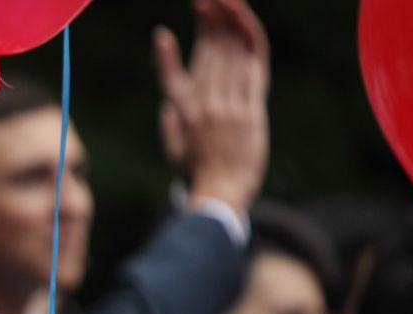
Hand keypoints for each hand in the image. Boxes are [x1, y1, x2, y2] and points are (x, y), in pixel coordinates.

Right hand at [153, 0, 268, 213]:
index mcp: (181, 114)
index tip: (161, 36)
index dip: (166, 54)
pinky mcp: (251, 109)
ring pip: (230, 54)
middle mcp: (202, 105)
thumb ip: (169, 125)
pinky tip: (244, 21)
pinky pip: (251, 66)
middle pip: (207, 55)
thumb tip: (166, 105)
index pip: (173, 76)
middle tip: (208, 1)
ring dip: (228, 22)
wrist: (223, 195)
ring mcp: (227, 106)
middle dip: (208, 22)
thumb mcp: (174, 152)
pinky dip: (248, 40)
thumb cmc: (198, 175)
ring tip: (227, 0)